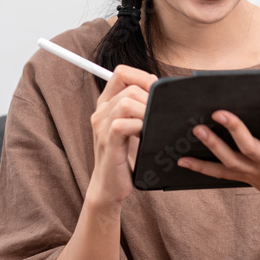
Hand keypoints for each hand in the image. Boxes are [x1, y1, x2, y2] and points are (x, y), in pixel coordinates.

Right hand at [88, 64, 157, 206]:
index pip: (121, 73)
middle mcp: (101, 112)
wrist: (109, 186)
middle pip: (129, 87)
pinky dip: (139, 126)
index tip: (155, 92)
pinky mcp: (108, 143)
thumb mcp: (132, 126)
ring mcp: (102, 127)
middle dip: (150, 99)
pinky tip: (144, 136)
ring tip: (150, 127)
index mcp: (107, 104)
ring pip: (126, 102)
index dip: (142, 77)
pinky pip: (121, 124)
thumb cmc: (125, 156)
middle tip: (157, 116)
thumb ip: (139, 106)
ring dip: (146, 112)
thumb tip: (158, 85)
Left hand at [177, 91, 259, 228]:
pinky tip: (182, 160)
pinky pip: (219, 174)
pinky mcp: (245, 177)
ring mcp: (255, 173)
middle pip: (249, 147)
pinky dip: (200, 168)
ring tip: (196, 129)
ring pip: (230, 160)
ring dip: (212, 146)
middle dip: (234, 130)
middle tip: (219, 112)